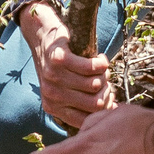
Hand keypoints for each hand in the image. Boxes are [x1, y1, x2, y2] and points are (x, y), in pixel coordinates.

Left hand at [19, 0, 113, 126]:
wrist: (40, 33)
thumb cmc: (60, 64)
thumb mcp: (65, 86)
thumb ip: (83, 100)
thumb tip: (113, 109)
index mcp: (53, 107)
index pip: (86, 120)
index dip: (104, 109)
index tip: (109, 96)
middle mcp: (51, 96)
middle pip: (95, 103)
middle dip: (107, 91)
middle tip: (104, 78)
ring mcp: (54, 78)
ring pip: (95, 85)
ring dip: (104, 74)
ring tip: (100, 66)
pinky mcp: (59, 59)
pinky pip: (91, 68)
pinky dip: (101, 63)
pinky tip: (99, 57)